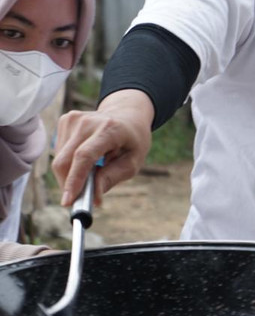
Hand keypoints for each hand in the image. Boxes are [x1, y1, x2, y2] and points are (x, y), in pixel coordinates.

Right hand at [52, 90, 153, 206]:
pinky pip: (59, 152)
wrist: (127, 114)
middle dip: (68, 185)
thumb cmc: (132, 140)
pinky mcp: (65, 120)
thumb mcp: (133, 161)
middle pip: (64, 160)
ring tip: (92, 170)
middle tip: (81, 198)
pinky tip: (85, 157)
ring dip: (70, 175)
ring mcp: (74, 119)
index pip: (84, 156)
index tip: (67, 202)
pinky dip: (69, 163)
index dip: (74, 180)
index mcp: (109, 129)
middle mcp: (88, 121)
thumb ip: (112, 177)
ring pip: (59, 159)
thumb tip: (94, 197)